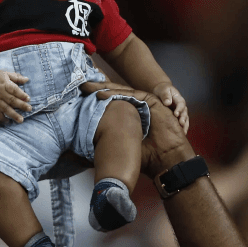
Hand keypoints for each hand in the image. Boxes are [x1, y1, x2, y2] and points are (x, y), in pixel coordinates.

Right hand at [0, 68, 31, 122]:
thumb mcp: (6, 73)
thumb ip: (17, 77)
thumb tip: (27, 80)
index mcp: (4, 83)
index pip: (14, 90)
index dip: (21, 94)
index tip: (28, 99)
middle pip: (11, 100)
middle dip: (21, 105)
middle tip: (30, 109)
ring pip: (5, 108)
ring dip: (13, 115)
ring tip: (21, 120)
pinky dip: (1, 118)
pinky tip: (8, 121)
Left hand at [79, 81, 195, 177]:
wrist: (167, 160)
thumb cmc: (147, 157)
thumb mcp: (122, 147)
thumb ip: (108, 143)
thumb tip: (81, 150)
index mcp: (129, 117)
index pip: (111, 104)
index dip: (96, 100)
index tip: (80, 98)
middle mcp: (136, 108)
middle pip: (114, 95)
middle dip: (97, 89)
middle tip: (81, 86)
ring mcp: (144, 104)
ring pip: (121, 92)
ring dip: (103, 88)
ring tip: (87, 87)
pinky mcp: (152, 101)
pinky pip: (132, 94)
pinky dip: (116, 93)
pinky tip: (101, 94)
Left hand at [153, 82, 188, 133]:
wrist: (162, 92)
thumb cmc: (163, 90)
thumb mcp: (164, 90)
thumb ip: (165, 95)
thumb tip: (168, 103)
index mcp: (179, 99)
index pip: (181, 104)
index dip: (179, 109)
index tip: (176, 114)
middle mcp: (181, 106)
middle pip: (184, 113)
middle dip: (183, 118)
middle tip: (181, 124)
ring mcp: (181, 112)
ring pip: (185, 119)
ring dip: (185, 125)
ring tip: (183, 132)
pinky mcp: (178, 117)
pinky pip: (182, 123)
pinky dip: (182, 128)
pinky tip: (181, 134)